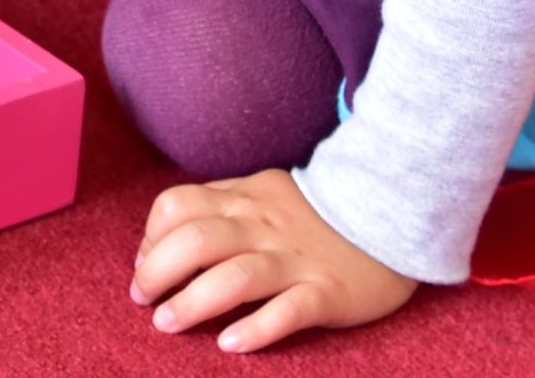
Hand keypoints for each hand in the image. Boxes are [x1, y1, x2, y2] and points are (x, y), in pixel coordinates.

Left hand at [131, 168, 418, 351]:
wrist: (391, 212)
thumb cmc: (313, 211)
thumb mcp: (261, 191)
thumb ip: (217, 207)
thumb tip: (161, 238)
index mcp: (243, 199)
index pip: (178, 205)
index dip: (151, 236)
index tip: (143, 265)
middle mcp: (262, 227)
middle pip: (197, 240)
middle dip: (157, 271)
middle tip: (143, 300)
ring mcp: (295, 260)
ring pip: (235, 277)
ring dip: (193, 302)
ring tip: (168, 324)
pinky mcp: (327, 292)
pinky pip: (288, 311)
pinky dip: (256, 328)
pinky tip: (230, 343)